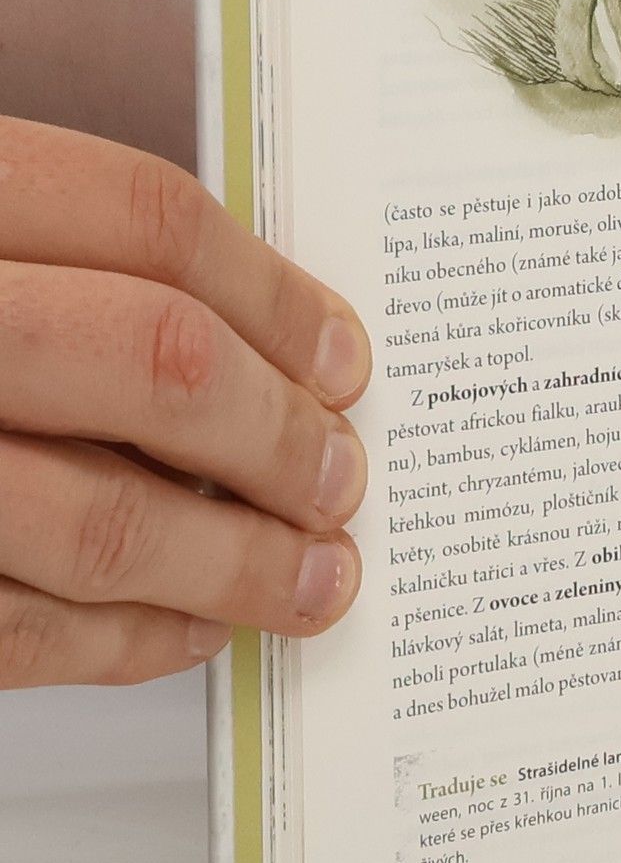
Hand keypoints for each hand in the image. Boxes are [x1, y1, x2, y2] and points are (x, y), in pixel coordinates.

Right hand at [0, 116, 370, 687]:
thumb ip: (51, 262)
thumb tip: (260, 345)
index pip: (145, 222)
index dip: (276, 296)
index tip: (346, 359)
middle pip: (150, 363)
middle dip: (278, 436)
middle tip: (343, 477)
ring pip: (98, 520)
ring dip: (236, 564)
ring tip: (314, 579)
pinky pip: (16, 631)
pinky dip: (129, 641)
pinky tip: (193, 630)